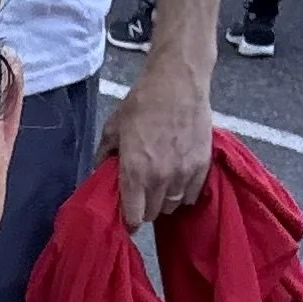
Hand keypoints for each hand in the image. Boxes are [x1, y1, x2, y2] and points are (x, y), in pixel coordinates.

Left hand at [98, 54, 214, 230]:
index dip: (128, 220)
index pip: (133, 216)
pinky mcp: (202, 165)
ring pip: (172, 206)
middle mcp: (160, 178)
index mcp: (135, 171)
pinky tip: (176, 181)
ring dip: (163, 201)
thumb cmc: (142, 102)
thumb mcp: (113, 128)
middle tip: (141, 196)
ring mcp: (183, 173)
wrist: (178, 82)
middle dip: (145, 208)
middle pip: (153, 214)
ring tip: (159, 187)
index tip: (126, 215)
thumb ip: (104, 156)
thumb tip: (100, 175)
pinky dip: (183, 193)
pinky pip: (191, 194)